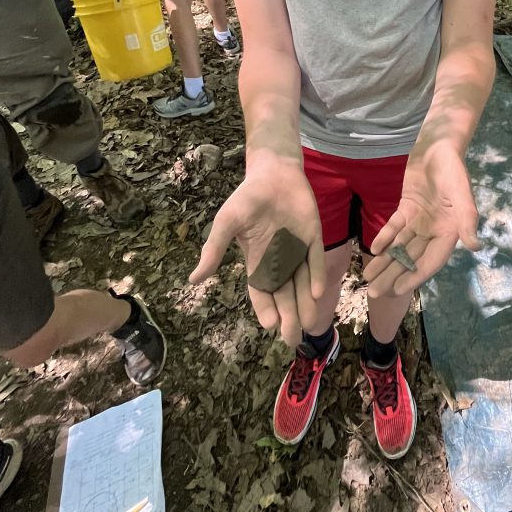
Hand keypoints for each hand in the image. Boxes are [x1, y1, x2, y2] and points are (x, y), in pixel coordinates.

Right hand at [189, 151, 325, 345]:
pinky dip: (316, 276)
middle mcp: (278, 260)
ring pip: (301, 283)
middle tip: (292, 338)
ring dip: (304, 303)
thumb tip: (193, 280)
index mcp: (257, 261)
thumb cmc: (247, 198)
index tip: (269, 325)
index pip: (261, 293)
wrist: (273, 173)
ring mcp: (297, 250)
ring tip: (308, 324)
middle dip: (288, 317)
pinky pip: (315, 261)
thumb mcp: (227, 223)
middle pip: (284, 295)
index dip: (265, 309)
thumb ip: (214, 250)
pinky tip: (317, 292)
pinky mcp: (312, 238)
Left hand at [365, 144, 480, 297]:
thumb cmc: (452, 168)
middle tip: (373, 292)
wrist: (438, 145)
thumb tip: (475, 246)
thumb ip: (467, 217)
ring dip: (385, 261)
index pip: (431, 260)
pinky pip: (395, 227)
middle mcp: (435, 230)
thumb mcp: (461, 191)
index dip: (414, 276)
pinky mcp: (407, 209)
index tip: (397, 290)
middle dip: (393, 275)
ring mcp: (420, 221)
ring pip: (400, 246)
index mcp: (450, 231)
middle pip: (412, 258)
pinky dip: (385, 238)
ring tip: (367, 278)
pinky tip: (373, 249)